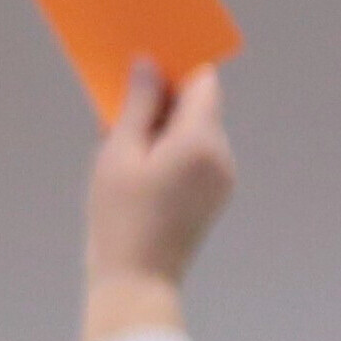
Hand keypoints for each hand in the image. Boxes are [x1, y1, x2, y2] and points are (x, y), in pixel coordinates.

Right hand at [80, 64, 231, 338]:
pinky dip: (172, 149)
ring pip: (197, 132)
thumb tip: (148, 64)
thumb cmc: (120, 216)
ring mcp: (222, 178)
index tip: (147, 59)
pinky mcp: (214, 195)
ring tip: (123, 140)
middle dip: (165, 98)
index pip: (203, 83)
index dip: (177, 66)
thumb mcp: (118, 154)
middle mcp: (222, 156)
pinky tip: (138, 165)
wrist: (137, 280)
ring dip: (166, 126)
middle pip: (200, 107)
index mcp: (201, 141)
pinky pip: (197, 156)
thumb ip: (136, 104)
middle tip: (122, 99)